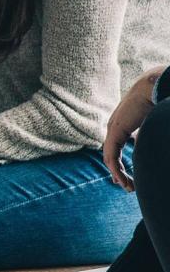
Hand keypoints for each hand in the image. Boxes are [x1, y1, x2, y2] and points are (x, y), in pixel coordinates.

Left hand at [104, 66, 165, 191]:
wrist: (154, 85)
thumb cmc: (159, 99)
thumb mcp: (153, 121)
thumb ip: (150, 133)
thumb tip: (157, 141)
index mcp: (124, 124)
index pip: (119, 147)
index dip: (122, 163)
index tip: (128, 176)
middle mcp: (115, 127)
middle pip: (113, 155)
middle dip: (119, 172)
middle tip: (127, 185)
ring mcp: (113, 130)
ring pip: (111, 158)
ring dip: (119, 174)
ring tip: (128, 187)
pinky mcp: (115, 133)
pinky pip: (112, 156)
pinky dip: (116, 170)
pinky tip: (122, 180)